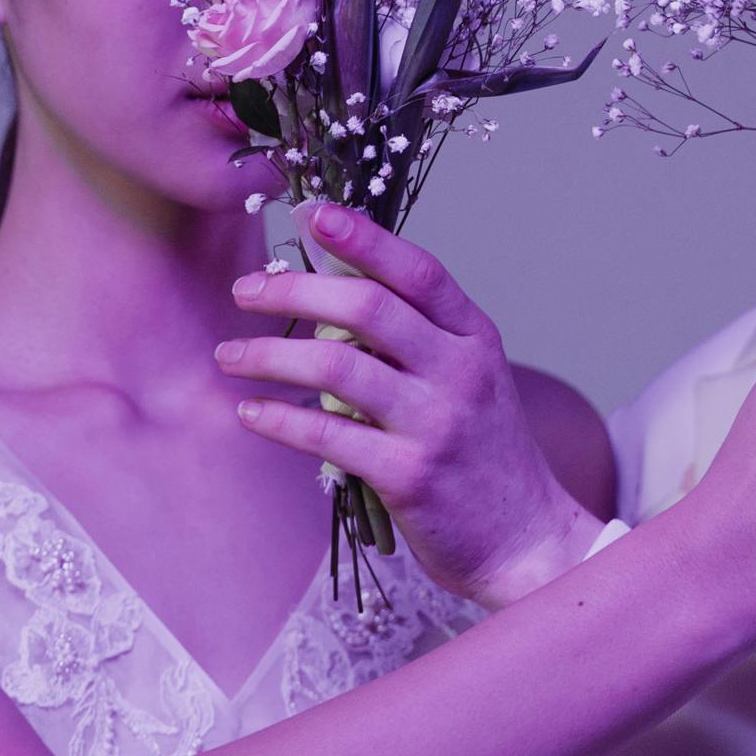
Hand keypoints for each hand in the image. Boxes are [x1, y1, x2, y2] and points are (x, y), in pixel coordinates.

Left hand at [220, 203, 599, 608]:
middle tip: (244, 291)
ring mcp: (436, 423)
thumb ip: (414, 333)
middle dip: (292, 290)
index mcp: (475, 337)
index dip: (363, 236)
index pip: (417, 269)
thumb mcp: (467, 379)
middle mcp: (461, 371)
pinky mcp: (408, 475)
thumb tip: (333, 281)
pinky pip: (326, 434)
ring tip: (229, 357)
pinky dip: (279, 418)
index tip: (311, 214)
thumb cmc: (483, 454)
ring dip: (268, 355)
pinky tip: (252, 413)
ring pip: (336, 364)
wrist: (526, 541)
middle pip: (366, 305)